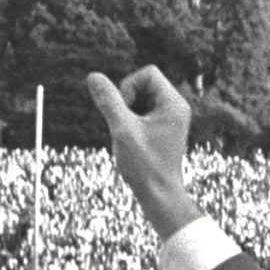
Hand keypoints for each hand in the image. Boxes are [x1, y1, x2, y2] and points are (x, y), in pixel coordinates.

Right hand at [85, 68, 200, 232]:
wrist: (160, 196)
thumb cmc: (146, 166)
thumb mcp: (122, 130)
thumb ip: (109, 101)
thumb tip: (93, 76)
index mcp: (174, 104)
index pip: (148, 73)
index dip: (129, 86)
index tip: (125, 111)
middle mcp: (177, 108)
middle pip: (144, 84)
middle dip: (128, 101)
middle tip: (127, 126)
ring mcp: (171, 119)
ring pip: (141, 99)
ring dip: (127, 113)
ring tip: (130, 136)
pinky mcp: (163, 129)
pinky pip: (142, 113)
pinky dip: (131, 123)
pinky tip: (133, 142)